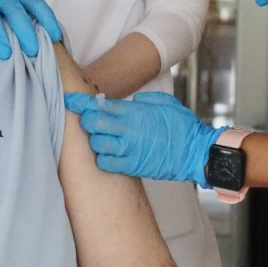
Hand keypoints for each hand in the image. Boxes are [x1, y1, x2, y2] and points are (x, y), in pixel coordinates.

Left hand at [64, 92, 223, 186]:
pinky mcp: (132, 166)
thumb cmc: (183, 126)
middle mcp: (129, 130)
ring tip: (100, 139)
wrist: (196, 152)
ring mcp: (130, 150)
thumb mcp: (165, 103)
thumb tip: (131, 102)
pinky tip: (107, 155)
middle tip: (89, 121)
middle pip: (93, 123)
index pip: (100, 105)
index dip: (82, 103)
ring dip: (94, 141)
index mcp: (135, 112)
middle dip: (87, 121)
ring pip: (96, 144)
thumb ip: (145, 100)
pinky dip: (102, 159)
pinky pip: (106, 163)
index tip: (71, 100)